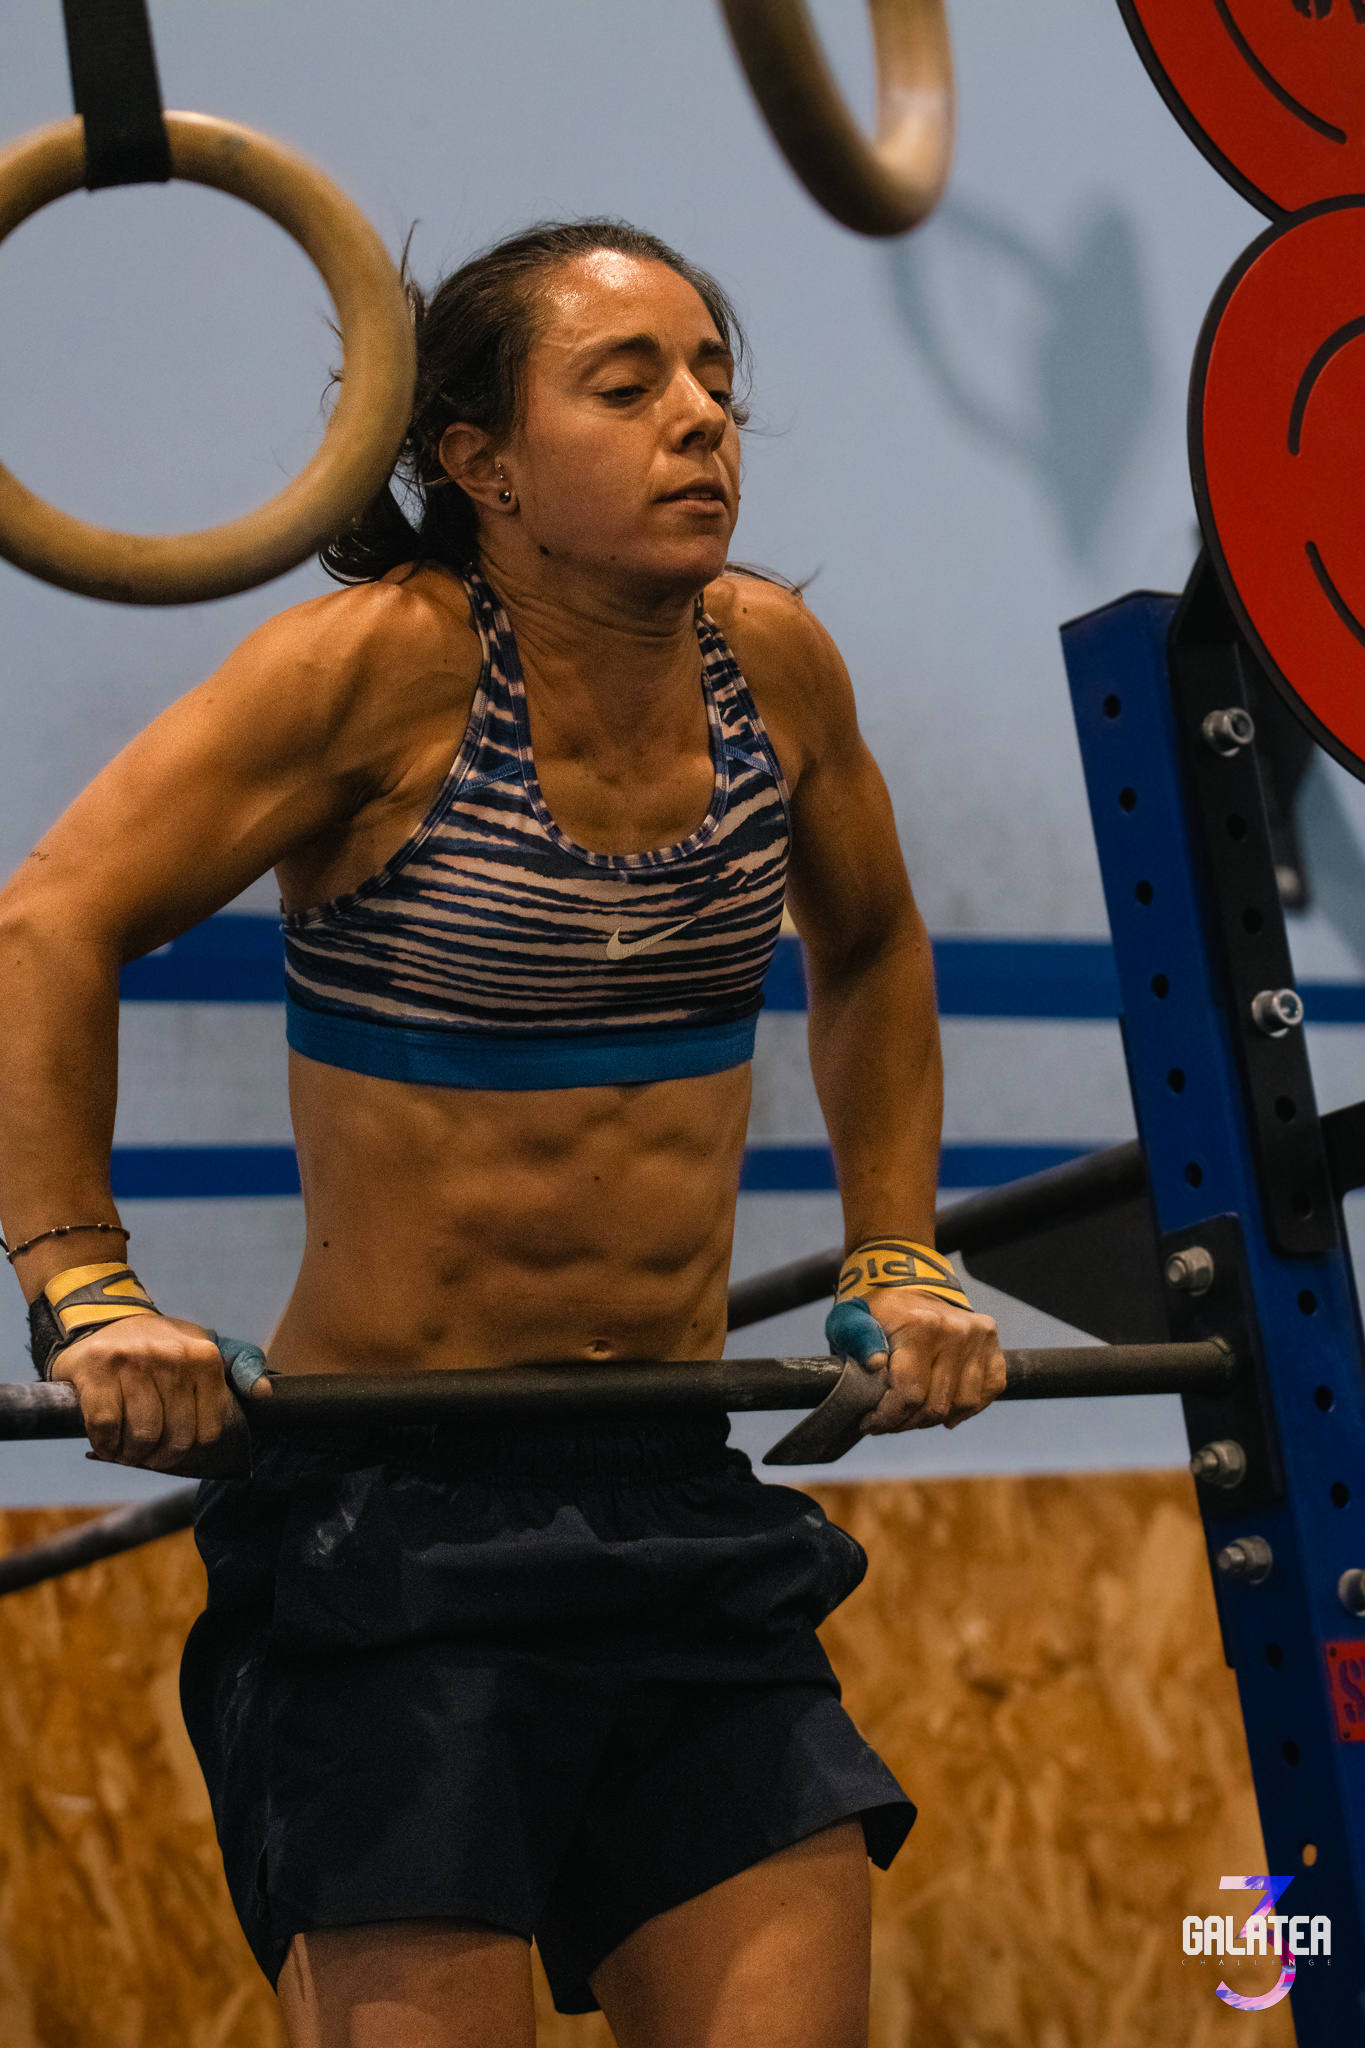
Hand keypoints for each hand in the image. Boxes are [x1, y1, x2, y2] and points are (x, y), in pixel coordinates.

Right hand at [52, 1316, 236, 1469]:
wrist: (107, 1319)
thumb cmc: (162, 1346)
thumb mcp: (207, 1347)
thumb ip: (242, 1365)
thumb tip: (263, 1393)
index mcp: (204, 1356)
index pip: (207, 1429)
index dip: (188, 1449)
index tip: (174, 1447)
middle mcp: (173, 1356)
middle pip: (174, 1437)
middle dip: (158, 1456)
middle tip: (147, 1454)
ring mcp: (134, 1360)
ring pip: (141, 1435)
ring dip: (130, 1454)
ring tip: (127, 1449)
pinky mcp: (98, 1368)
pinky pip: (106, 1426)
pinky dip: (105, 1443)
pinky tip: (107, 1440)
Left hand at [854, 1288, 1006, 1434]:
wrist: (912, 1285)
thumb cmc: (880, 1311)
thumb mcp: (853, 1317)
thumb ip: (856, 1337)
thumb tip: (875, 1363)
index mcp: (921, 1326)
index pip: (910, 1392)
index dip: (888, 1417)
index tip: (870, 1423)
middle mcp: (957, 1331)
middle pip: (936, 1405)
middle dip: (906, 1422)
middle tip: (888, 1422)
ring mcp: (979, 1340)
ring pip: (962, 1404)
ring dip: (934, 1419)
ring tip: (912, 1415)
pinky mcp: (993, 1348)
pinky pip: (987, 1393)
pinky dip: (967, 1408)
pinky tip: (946, 1410)